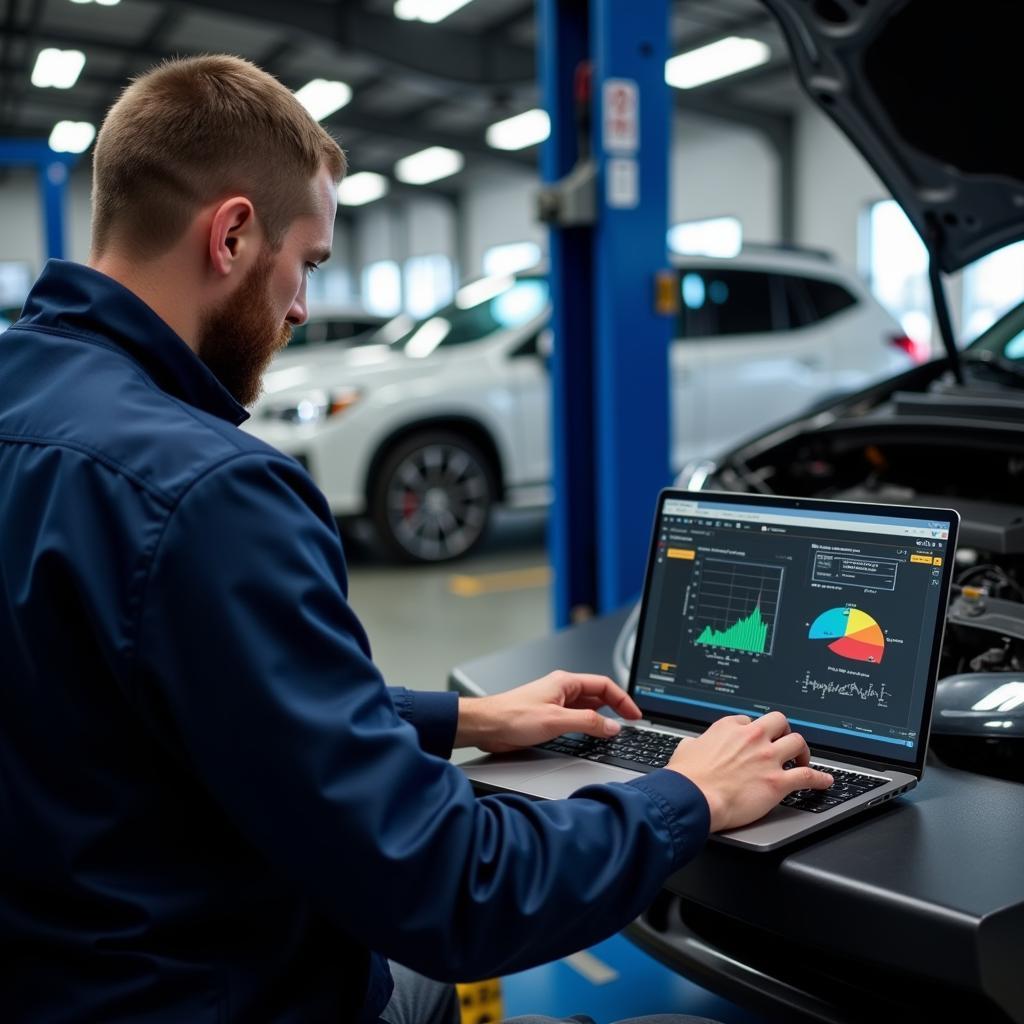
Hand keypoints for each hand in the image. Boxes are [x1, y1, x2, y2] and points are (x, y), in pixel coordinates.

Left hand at [455, 670, 641, 752]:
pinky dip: (588, 727)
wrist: (486, 726)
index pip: (604, 685)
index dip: (623, 699)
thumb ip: (587, 722)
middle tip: (630, 722)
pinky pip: (575, 720)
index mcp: (565, 683)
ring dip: (601, 719)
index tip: (634, 714)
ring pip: (587, 709)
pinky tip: (592, 737)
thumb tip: (612, 726)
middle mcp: (561, 691)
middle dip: (615, 708)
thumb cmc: (512, 716)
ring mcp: (555, 704)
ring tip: (614, 732)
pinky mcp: (549, 718)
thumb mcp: (556, 720)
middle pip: (597, 696)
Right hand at [666, 711, 833, 831]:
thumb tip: (694, 745)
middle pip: (779, 722)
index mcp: (729, 728)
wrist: (693, 798)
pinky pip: (807, 776)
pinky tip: (824, 781)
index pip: (749, 720)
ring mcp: (767, 759)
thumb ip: (696, 743)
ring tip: (802, 760)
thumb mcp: (686, 748)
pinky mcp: (777, 782)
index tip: (753, 741)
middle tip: (782, 742)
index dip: (752, 732)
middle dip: (783, 731)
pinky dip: (819, 778)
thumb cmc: (687, 778)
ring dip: (802, 751)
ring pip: (797, 742)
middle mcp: (751, 738)